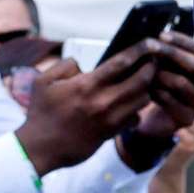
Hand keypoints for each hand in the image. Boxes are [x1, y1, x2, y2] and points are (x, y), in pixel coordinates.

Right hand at [15, 46, 157, 175]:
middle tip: (153, 60)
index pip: (121, 63)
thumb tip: (81, 64)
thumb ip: (65, 66)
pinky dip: (137, 110)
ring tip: (145, 80)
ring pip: (142, 100)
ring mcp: (109, 120)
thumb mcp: (43, 82)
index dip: (139, 51)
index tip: (149, 43)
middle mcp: (102, 101)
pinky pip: (134, 118)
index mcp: (87, 85)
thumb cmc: (40, 114)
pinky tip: (131, 104)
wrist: (40, 149)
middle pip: (140, 81)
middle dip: (151, 68)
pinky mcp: (110, 134)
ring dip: (146, 88)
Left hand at [118, 32, 193, 169]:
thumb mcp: (167, 67)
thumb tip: (160, 38)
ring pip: (182, 82)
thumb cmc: (162, 87)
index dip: (181, 41)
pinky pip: (170, 100)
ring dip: (161, 74)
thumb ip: (168, 54)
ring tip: (147, 72)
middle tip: (152, 48)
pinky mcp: (188, 119)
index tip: (162, 35)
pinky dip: (156, 91)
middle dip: (172, 54)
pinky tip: (148, 89)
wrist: (154, 121)